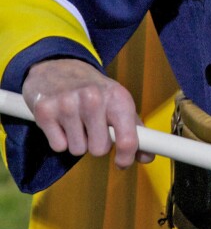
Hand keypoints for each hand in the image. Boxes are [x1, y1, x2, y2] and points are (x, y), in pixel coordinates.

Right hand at [21, 58, 151, 168]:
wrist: (58, 66)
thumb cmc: (94, 90)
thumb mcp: (118, 102)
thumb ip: (134, 129)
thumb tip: (147, 156)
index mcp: (118, 97)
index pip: (127, 139)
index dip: (126, 157)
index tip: (122, 162)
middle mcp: (94, 98)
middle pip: (99, 149)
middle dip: (96, 144)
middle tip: (92, 127)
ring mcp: (68, 103)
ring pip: (77, 150)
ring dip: (77, 141)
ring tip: (76, 121)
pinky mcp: (45, 110)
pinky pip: (58, 146)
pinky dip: (60, 139)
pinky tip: (61, 121)